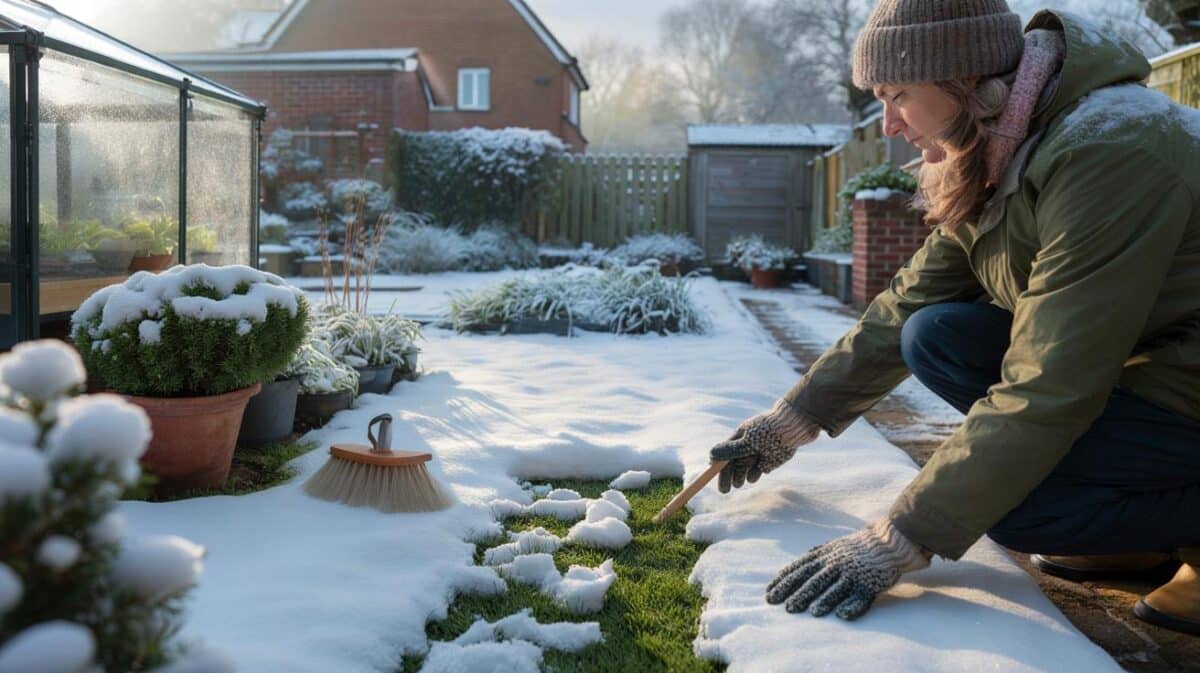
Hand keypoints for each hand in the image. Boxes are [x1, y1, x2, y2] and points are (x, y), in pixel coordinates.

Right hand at [709, 399, 819, 492]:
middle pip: (732, 465)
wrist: (795, 427)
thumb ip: (731, 450)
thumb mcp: (749, 441)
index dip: (716, 466)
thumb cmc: (770, 431)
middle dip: (727, 477)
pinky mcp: (769, 461)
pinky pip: (758, 471)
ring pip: (744, 469)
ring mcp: (758, 454)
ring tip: (740, 483)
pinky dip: (755, 474)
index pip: (723, 454)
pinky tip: (757, 472)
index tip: (709, 476)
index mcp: (738, 438)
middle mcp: (746, 447)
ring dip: (739, 476)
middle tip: (724, 491)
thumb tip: (711, 455)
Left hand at [765, 519, 931, 619]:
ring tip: (811, 612)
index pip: (799, 568)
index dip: (784, 582)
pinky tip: (843, 615)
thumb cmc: (854, 548)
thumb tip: (789, 569)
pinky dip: (852, 606)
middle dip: (798, 594)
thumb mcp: (830, 547)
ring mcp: (853, 573)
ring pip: (836, 588)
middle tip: (785, 607)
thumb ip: (813, 557)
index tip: (770, 594)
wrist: (886, 542)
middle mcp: (836, 563)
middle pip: (814, 580)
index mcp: (824, 555)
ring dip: (824, 600)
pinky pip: (861, 596)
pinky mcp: (870, 583)